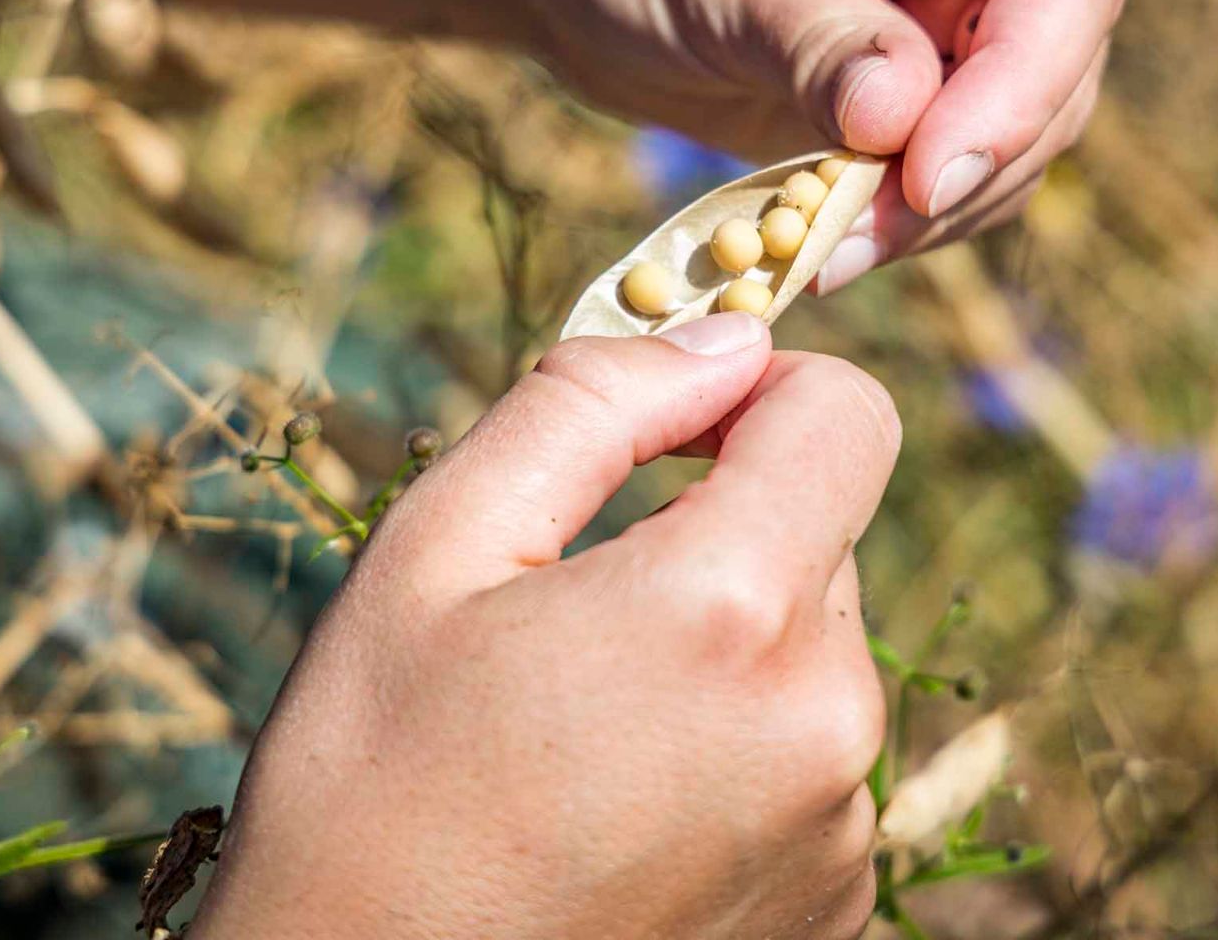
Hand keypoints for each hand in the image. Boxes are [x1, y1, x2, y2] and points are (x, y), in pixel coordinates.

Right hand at [191, 312, 898, 938]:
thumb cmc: (368, 787)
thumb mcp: (435, 551)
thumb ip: (591, 406)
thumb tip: (721, 335)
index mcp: (730, 609)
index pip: (848, 414)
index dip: (761, 390)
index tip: (669, 436)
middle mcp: (825, 724)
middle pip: (822, 538)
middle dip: (717, 536)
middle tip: (568, 619)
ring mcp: (840, 834)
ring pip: (808, 655)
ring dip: (721, 652)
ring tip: (577, 733)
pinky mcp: (833, 910)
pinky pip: (810, 764)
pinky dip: (736, 753)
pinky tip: (617, 811)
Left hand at [470, 0, 1125, 286]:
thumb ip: (827, 47)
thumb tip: (905, 133)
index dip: (1017, 86)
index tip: (923, 176)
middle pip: (1054, 67)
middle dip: (960, 167)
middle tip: (845, 240)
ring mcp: (970, 1)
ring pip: (1013, 139)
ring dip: (923, 212)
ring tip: (813, 252)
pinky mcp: (924, 78)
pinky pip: (949, 169)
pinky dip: (892, 218)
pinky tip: (814, 244)